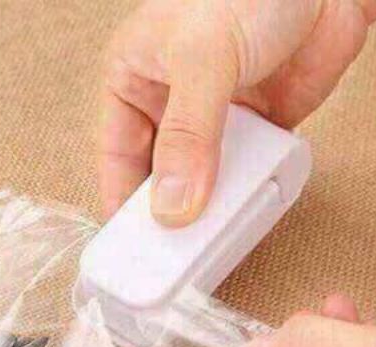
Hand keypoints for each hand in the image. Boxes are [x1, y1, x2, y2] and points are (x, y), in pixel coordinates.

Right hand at [99, 0, 375, 224]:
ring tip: (205, 249)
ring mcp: (216, 123)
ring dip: (206, 213)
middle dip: (164, 217)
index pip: (118, 157)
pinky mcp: (258, 132)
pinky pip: (244, 177)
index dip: (122, 203)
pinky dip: (244, 199)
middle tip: (169, 260)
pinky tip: (241, 222)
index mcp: (136, 82)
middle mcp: (171, 108)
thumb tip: (174, 206)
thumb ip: (188, 134)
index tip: (130, 249)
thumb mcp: (203, 57)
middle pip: (159, 178)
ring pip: (202, 183)